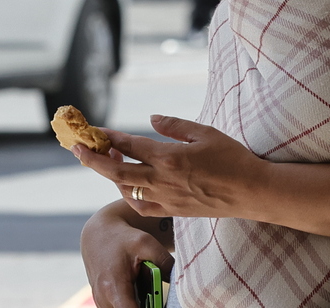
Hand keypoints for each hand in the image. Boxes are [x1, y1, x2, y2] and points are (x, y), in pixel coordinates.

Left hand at [75, 115, 268, 219]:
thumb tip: (152, 118)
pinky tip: (128, 185)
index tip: (95, 131)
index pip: (131, 145)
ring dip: (112, 176)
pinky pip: (141, 206)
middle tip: (77, 149)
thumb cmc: (232, 158)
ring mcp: (166, 198)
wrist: (251, 191)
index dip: (111, 137)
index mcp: (170, 157)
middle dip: (93, 160)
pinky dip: (129, 195)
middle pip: (117, 172)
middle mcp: (163, 180)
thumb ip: (176, 125)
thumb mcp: (206, 133)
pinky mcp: (173, 211)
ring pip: (126, 190)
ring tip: (108, 162)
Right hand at [81, 200, 174, 307]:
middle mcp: (104, 298)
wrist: (99, 235)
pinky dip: (132, 304)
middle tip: (159, 298)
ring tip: (152, 295)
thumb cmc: (121, 239)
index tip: (160, 305)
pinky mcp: (103, 301)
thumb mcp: (145, 242)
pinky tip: (142, 296)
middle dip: (146, 307)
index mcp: (113, 286)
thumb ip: (163, 260)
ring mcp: (101, 301)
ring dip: (139, 306)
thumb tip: (178, 278)